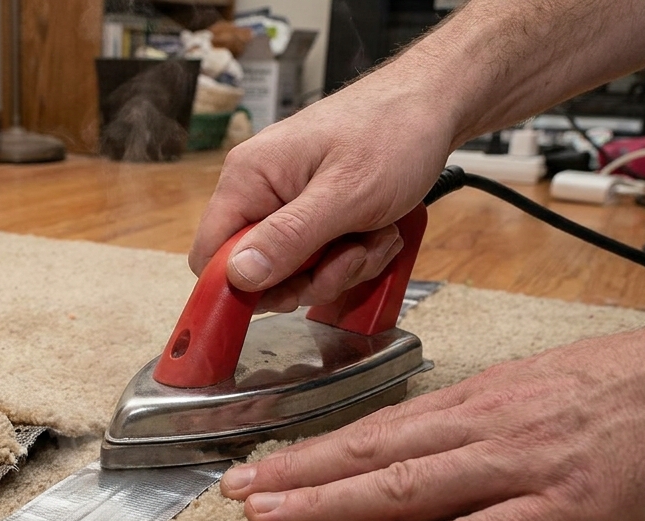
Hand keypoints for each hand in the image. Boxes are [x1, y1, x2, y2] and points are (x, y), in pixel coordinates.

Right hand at [189, 77, 456, 312]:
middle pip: (259, 272)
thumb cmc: (393, 132)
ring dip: (343, 265)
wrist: (434, 105)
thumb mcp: (344, 194)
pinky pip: (320, 257)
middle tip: (352, 255)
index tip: (289, 292)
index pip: (210, 254)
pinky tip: (378, 231)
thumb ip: (288, 237)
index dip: (242, 286)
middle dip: (312, 276)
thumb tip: (237, 275)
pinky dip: (354, 254)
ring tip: (374, 235)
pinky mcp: (313, 212)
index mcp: (248, 178)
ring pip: (296, 271)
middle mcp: (259, 190)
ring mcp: (287, 202)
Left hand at [218, 290, 644, 520]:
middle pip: (371, 452)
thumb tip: (444, 432)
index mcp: (488, 398)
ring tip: (266, 519)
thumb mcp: (554, 382)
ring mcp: (522, 468)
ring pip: (400, 489)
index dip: (315, 447)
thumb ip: (494, 411)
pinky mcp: (565, 512)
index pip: (381, 426)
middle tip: (236, 494)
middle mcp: (489, 426)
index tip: (266, 462)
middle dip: (296, 474)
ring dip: (324, 505)